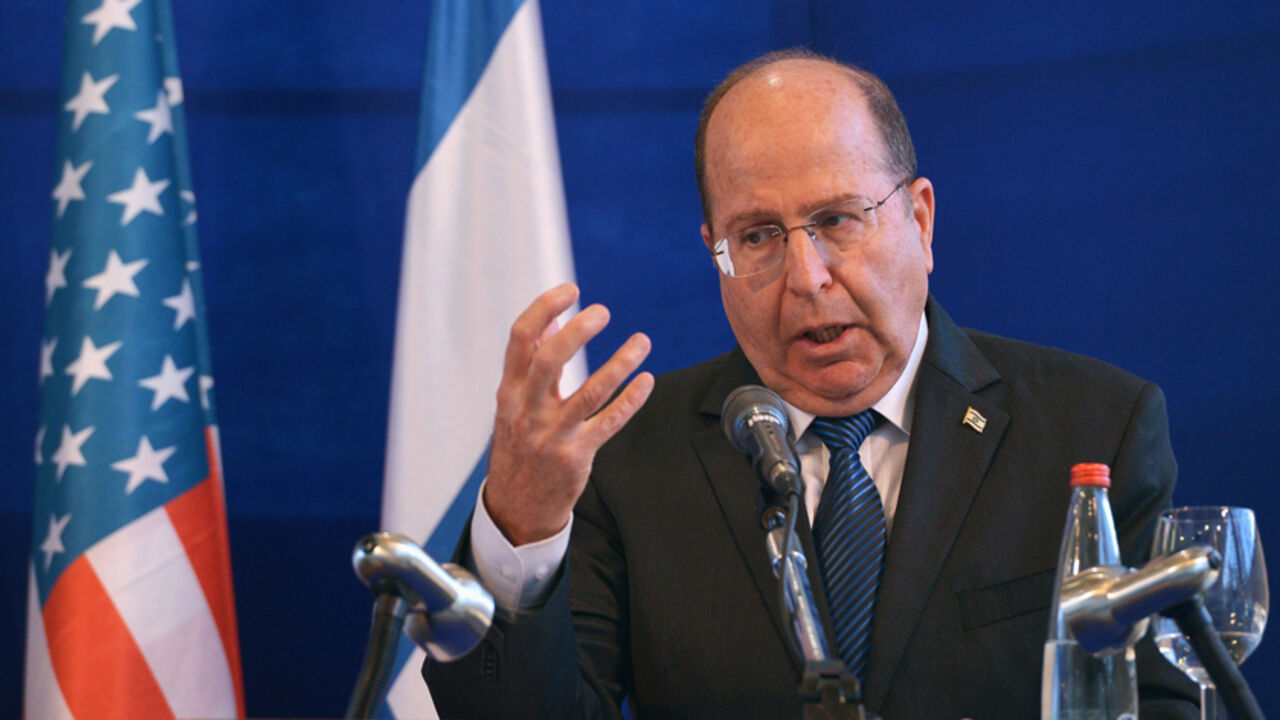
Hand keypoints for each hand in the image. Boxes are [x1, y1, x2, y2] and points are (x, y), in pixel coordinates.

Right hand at [485, 283, 653, 545]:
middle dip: (577, 332)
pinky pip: (609, 422)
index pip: (520, 340)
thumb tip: (549, 320)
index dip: (544, 309)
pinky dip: (630, 400)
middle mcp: (527, 410)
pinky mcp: (577, 456)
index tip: (569, 290)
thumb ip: (530, 364)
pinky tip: (646, 381)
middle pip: (549, 361)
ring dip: (619, 363)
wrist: (516, 509)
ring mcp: (552, 435)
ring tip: (642, 341)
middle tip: (602, 312)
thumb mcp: (513, 405)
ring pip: (589, 392)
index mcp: (509, 392)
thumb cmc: (518, 447)